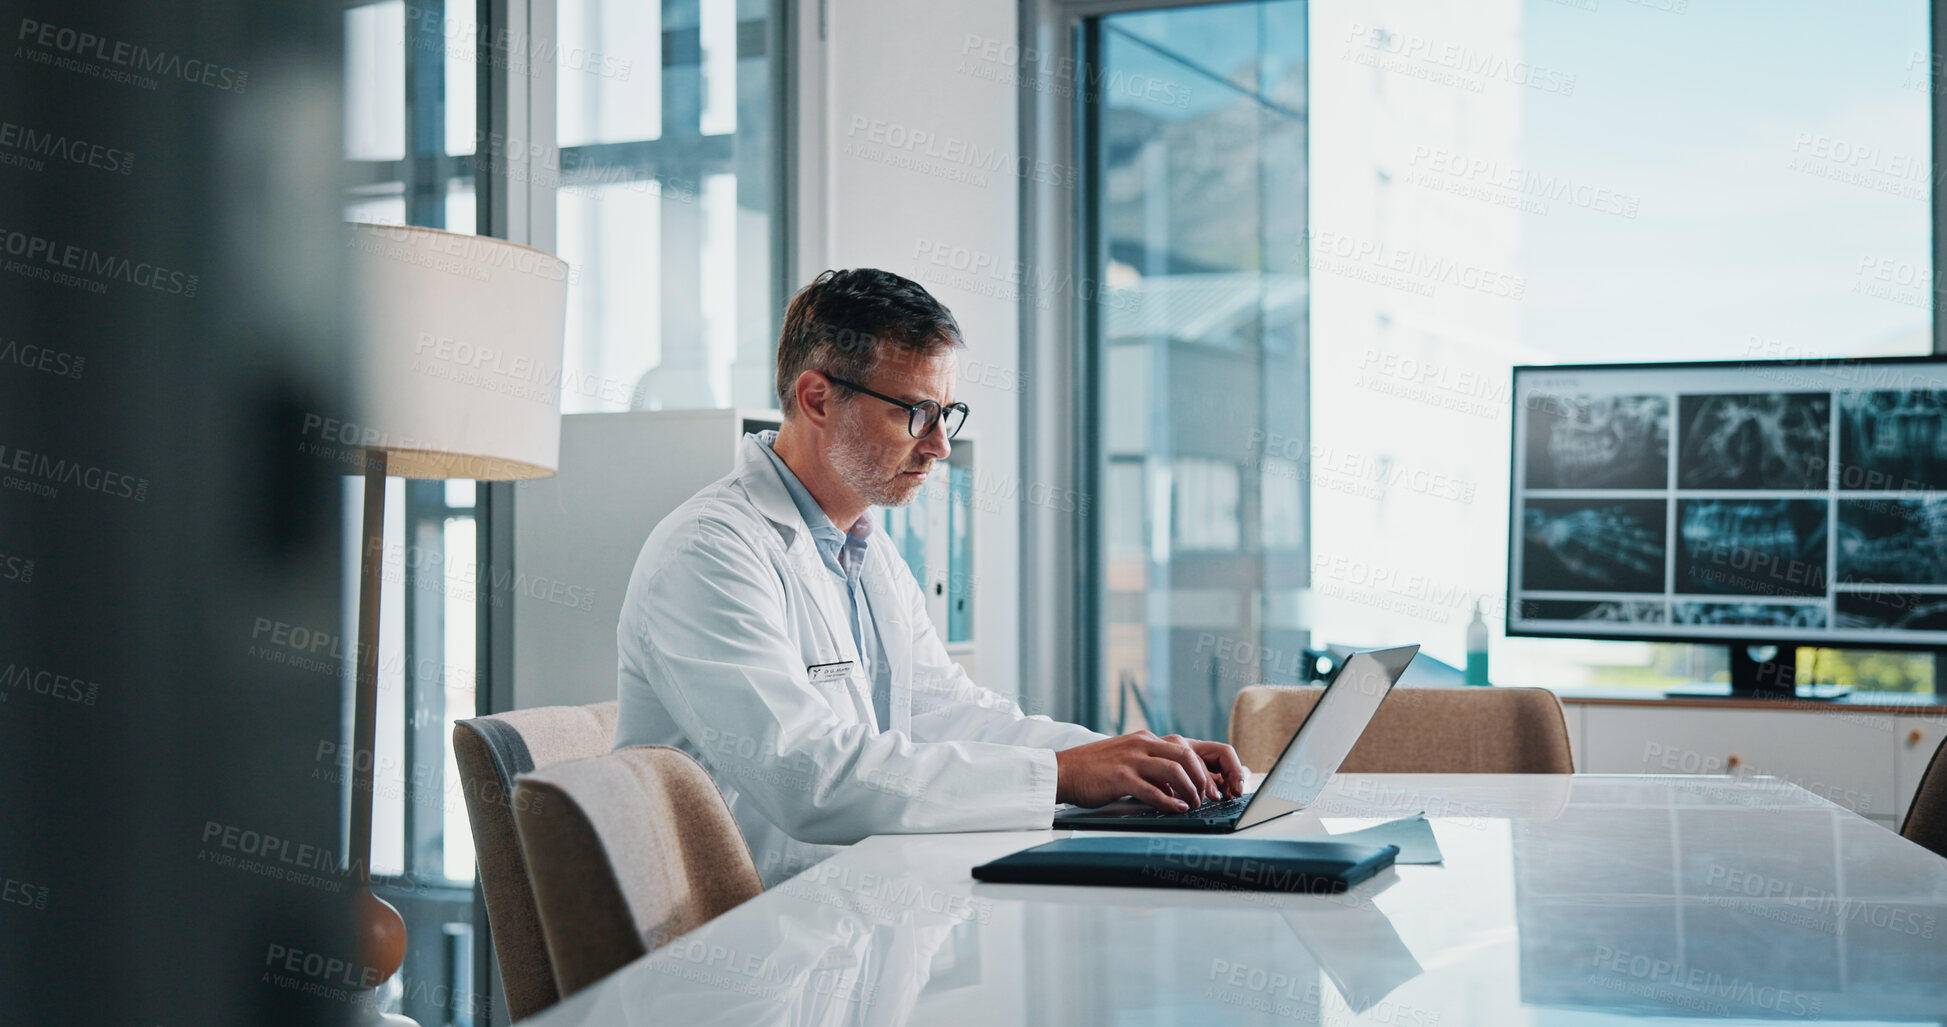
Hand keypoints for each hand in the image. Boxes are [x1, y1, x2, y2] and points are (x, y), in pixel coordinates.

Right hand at [1054, 731, 1247, 811]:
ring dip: (1189, 790)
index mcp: (1145, 740)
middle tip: (1209, 797)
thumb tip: (1176, 786)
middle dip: (1202, 778)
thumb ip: (1151, 767)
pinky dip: (1169, 801)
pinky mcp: (1120, 777)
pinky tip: (1177, 809)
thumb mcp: (1128, 758)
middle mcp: (1141, 745)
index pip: (1185, 748)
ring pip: (1174, 770)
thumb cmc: (1095, 769)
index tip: (1211, 787)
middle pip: (1186, 756)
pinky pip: (1152, 789)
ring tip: (1194, 805)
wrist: (1064, 771)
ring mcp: (1131, 759)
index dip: (1204, 768)